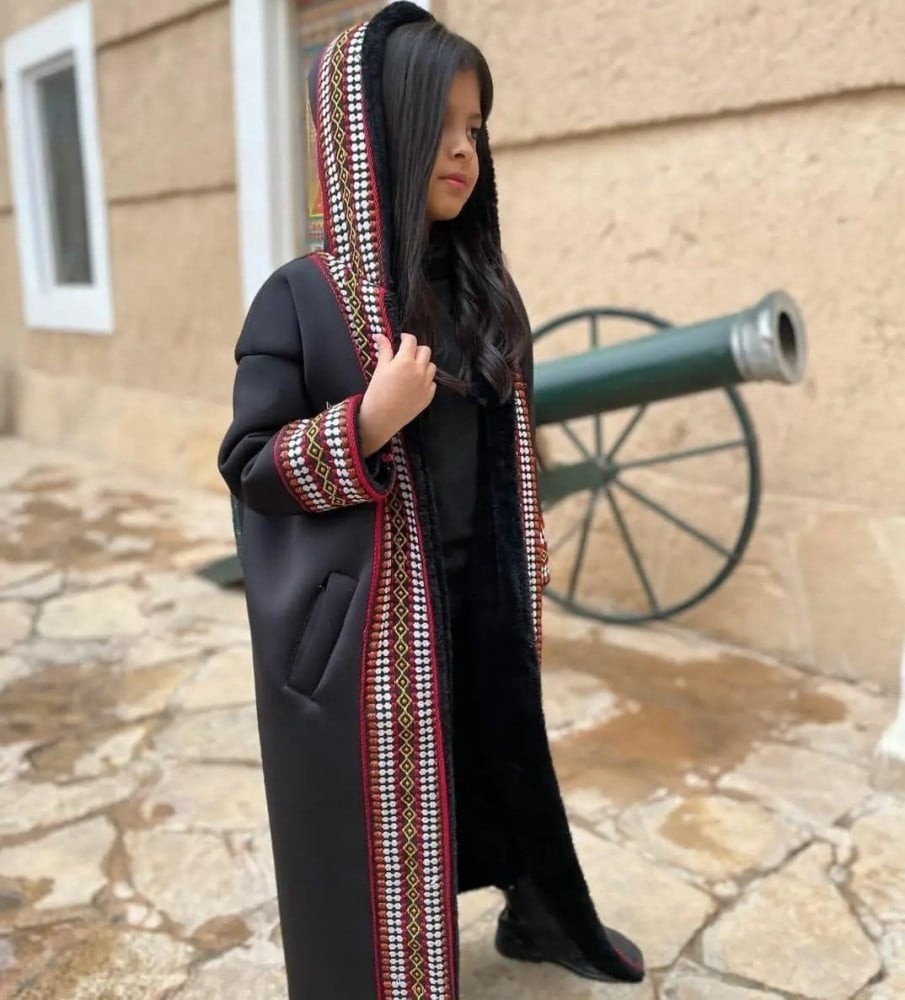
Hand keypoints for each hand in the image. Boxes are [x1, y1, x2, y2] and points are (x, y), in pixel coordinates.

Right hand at [359, 333, 436, 455]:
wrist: (381, 418)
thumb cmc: (377, 393)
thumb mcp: (380, 368)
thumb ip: (384, 350)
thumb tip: (380, 335)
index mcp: (405, 361)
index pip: (411, 340)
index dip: (406, 338)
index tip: (401, 340)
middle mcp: (419, 370)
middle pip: (425, 350)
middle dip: (416, 350)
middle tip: (406, 356)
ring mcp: (426, 383)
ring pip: (431, 366)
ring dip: (423, 364)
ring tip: (411, 371)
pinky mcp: (429, 396)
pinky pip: (432, 382)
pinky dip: (425, 380)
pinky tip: (414, 385)